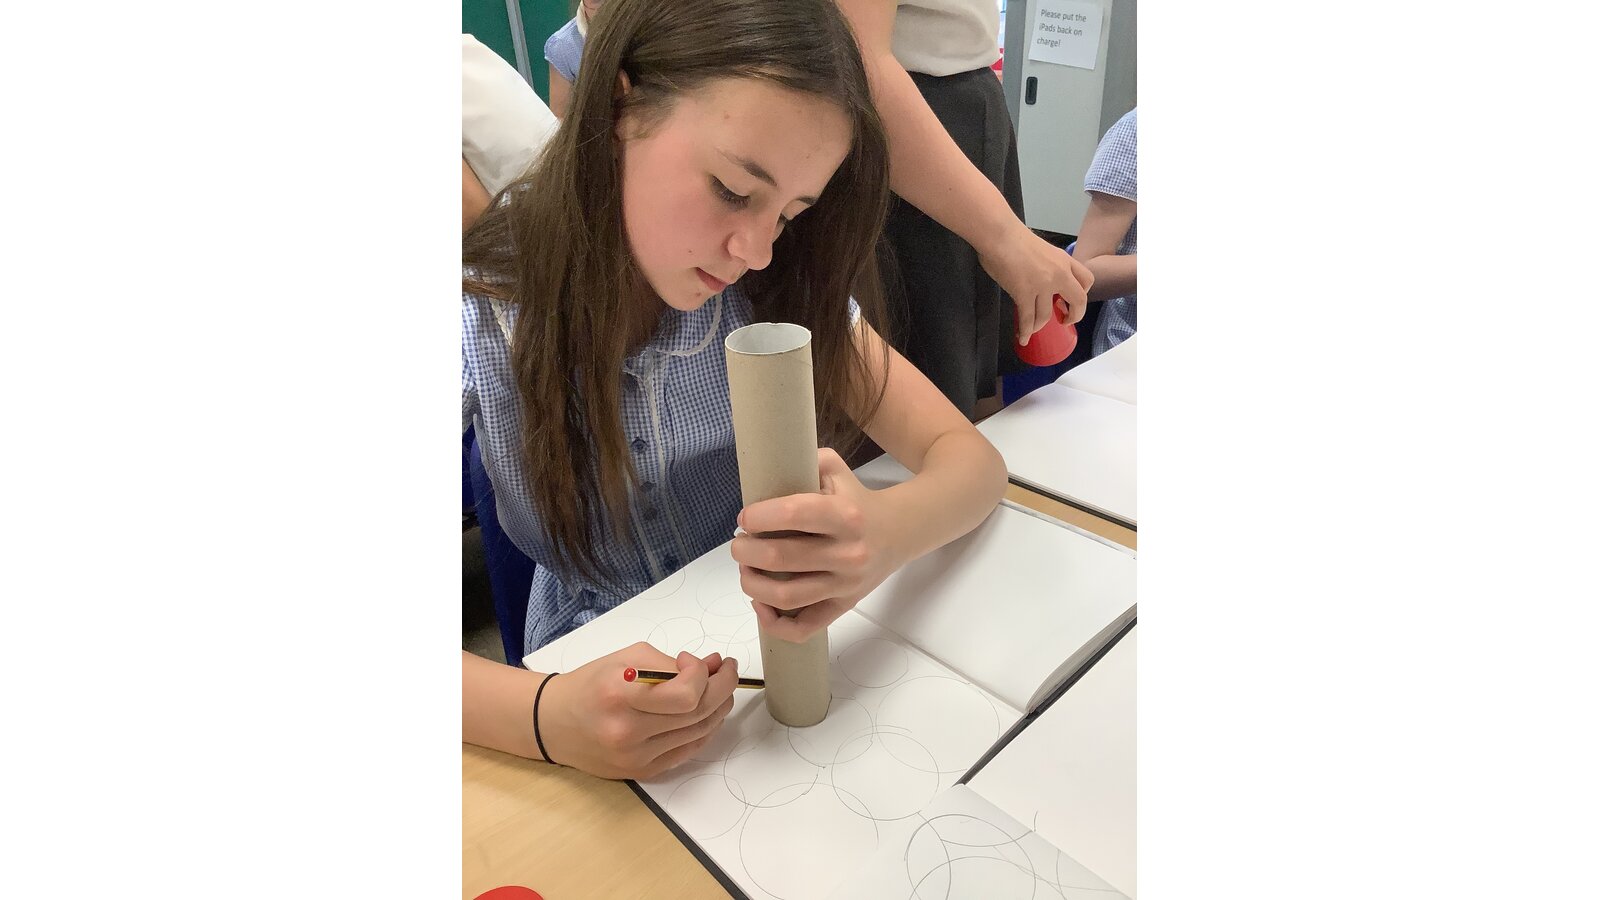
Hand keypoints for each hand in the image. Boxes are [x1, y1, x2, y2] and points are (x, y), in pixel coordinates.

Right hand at [540, 643, 737, 778]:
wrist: (553, 724)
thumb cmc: (590, 685)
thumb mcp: (625, 660)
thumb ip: (670, 662)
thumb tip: (713, 665)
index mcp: (620, 696)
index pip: (685, 695)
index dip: (702, 675)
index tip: (692, 661)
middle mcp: (628, 732)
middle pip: (698, 714)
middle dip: (722, 686)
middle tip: (724, 669)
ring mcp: (636, 757)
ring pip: (699, 733)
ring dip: (718, 707)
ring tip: (717, 687)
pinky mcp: (643, 772)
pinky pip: (688, 750)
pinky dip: (704, 729)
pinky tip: (704, 712)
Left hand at [731, 448, 905, 642]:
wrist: (899, 532)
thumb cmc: (856, 498)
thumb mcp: (835, 469)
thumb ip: (804, 460)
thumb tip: (764, 469)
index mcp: (845, 515)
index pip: (793, 515)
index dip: (759, 516)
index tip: (745, 517)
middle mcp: (848, 552)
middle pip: (780, 558)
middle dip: (745, 550)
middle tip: (739, 543)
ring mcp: (846, 584)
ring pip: (786, 596)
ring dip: (752, 583)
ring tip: (745, 569)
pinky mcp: (844, 606)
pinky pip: (805, 627)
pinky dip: (775, 623)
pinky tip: (761, 604)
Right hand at [979, 223, 1093, 342]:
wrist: (1000, 234)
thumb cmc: (1014, 237)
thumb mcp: (1043, 249)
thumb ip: (1048, 265)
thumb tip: (1040, 279)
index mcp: (1064, 260)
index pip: (1086, 280)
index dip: (1082, 294)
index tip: (1070, 300)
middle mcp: (1059, 274)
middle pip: (1078, 300)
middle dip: (1074, 315)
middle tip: (1064, 320)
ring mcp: (1042, 285)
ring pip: (1047, 314)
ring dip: (1040, 325)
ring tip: (1033, 329)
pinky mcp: (1024, 293)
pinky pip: (1027, 318)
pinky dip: (1026, 331)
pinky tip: (1023, 337)